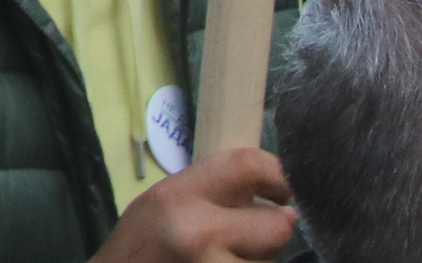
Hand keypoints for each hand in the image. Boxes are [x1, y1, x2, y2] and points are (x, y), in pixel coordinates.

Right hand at [92, 150, 296, 262]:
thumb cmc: (139, 247)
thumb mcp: (163, 201)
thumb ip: (213, 193)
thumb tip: (278, 201)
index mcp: (179, 197)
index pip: (247, 167)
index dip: (277, 174)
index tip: (281, 188)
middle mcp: (199, 234)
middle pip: (277, 227)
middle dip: (275, 230)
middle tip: (256, 234)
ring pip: (271, 262)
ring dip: (259, 259)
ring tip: (229, 258)